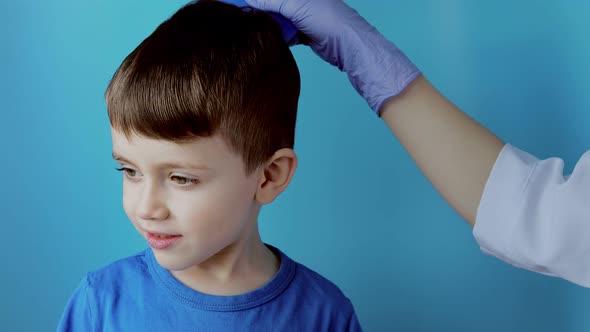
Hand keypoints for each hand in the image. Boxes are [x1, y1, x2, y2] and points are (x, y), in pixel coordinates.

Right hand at [245, 0, 420, 113]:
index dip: (256, 0)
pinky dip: (280, 36)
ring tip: (257, 29)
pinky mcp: (305, 32)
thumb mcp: (296, 6)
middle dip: (261, 10)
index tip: (239, 3)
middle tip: (244, 16)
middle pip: (274, 4)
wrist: (349, 45)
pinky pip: (286, 32)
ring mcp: (304, 16)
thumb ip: (272, 2)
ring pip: (279, 18)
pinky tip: (274, 39)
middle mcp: (302, 0)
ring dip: (269, 25)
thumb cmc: (329, 20)